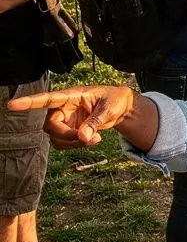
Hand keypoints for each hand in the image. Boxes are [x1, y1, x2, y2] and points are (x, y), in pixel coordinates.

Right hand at [6, 85, 133, 147]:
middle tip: (88, 138)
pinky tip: (93, 140)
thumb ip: (95, 121)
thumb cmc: (114, 100)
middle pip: (51, 125)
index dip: (29, 102)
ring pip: (56, 137)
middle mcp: (63, 108)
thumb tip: (82, 136)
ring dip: (73, 143)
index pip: (47, 99)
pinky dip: (77, 146)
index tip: (12, 105)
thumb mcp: (108, 108)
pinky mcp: (68, 131)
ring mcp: (65, 120)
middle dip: (66, 135)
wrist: (120, 107)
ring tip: (96, 138)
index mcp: (71, 95)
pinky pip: (64, 143)